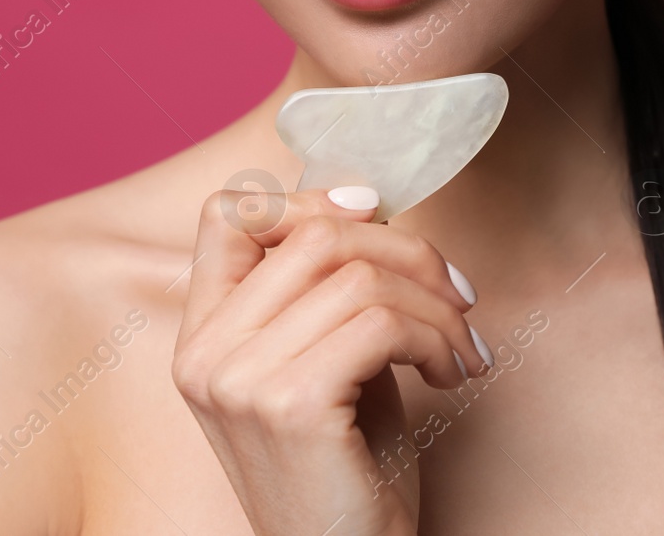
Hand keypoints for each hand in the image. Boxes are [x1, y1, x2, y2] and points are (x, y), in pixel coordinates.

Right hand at [172, 184, 491, 535]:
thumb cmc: (344, 466)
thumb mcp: (323, 358)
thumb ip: (326, 289)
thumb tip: (373, 203)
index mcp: (202, 335)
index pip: (226, 214)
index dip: (309, 197)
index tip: (378, 216)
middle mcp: (206, 353)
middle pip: (315, 234)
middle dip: (409, 251)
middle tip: (457, 295)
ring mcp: (241, 380)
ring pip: (360, 276)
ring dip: (437, 305)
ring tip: (462, 346)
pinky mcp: (292, 405)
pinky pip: (383, 323)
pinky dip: (437, 339)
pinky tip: (453, 374)